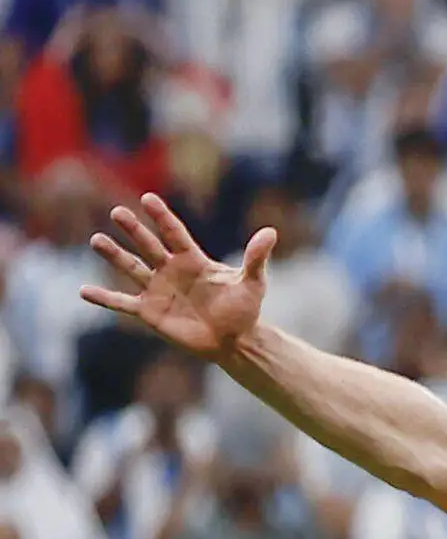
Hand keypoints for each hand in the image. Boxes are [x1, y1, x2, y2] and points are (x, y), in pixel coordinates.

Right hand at [83, 197, 274, 359]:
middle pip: (148, 245)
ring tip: (96, 240)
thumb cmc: (244, 309)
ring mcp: (157, 290)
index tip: (148, 198)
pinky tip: (83, 291)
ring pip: (131, 267)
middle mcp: (170, 270)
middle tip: (117, 212)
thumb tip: (271, 232)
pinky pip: (122, 302)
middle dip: (134, 229)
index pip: (174, 233)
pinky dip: (104, 297)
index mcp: (193, 259)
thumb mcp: (253, 282)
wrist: (234, 340)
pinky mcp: (149, 312)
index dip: (162, 216)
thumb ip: (256, 258)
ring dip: (114, 255)